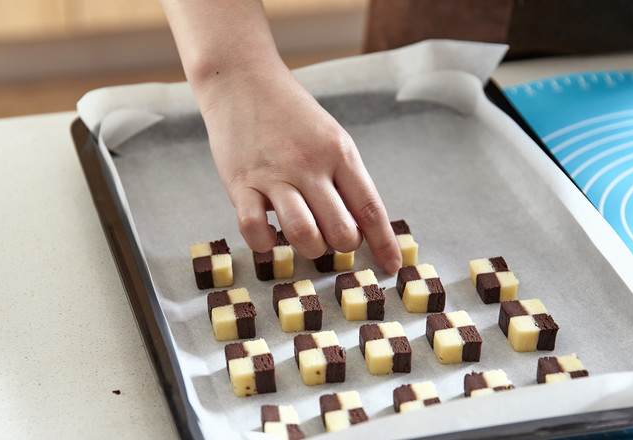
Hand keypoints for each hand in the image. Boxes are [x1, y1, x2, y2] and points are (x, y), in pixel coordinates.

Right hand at [200, 63, 401, 272]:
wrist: (242, 80)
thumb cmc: (291, 114)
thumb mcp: (331, 138)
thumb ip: (346, 179)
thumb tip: (362, 224)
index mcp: (340, 153)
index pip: (370, 209)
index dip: (384, 243)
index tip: (391, 265)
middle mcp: (310, 166)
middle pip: (341, 230)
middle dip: (342, 246)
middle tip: (332, 237)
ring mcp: (275, 176)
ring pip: (303, 235)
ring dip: (310, 248)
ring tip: (305, 237)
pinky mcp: (241, 183)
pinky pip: (254, 229)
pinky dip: (264, 243)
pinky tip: (267, 233)